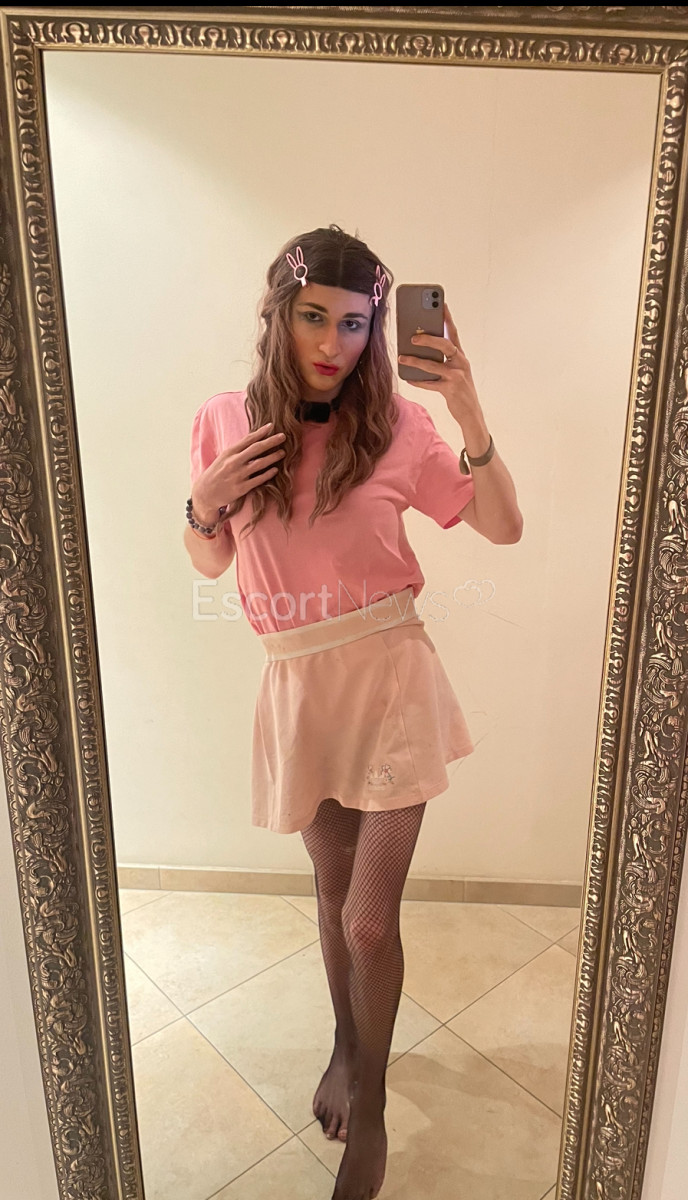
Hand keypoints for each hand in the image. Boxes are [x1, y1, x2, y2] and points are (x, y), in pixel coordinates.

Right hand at [192, 424, 285, 519]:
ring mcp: (238, 475)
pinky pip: (258, 479)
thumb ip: (238, 450)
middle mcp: (233, 462)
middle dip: (271, 441)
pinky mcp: (241, 488)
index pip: (248, 439)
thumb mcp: (223, 458)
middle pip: (256, 449)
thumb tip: (255, 440)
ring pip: (260, 463)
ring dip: (273, 457)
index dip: (261, 432)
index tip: (272, 426)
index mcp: (229, 452)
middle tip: (283, 436)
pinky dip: (268, 474)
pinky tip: (275, 470)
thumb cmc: (217, 473)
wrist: (205, 493)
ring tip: (283, 453)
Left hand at [398, 302, 480, 422]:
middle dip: (428, 339)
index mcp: (461, 356)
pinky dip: (419, 381)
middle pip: (445, 346)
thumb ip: (442, 361)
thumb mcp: (455, 372)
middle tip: (413, 337)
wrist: (471, 413)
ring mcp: (457, 376)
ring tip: (402, 358)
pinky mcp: (451, 390)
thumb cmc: (460, 390)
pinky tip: (408, 378)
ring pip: (434, 365)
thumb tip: (419, 350)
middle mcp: (461, 363)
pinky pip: (431, 384)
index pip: (454, 333)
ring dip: (416, 361)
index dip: (447, 318)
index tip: (441, 305)